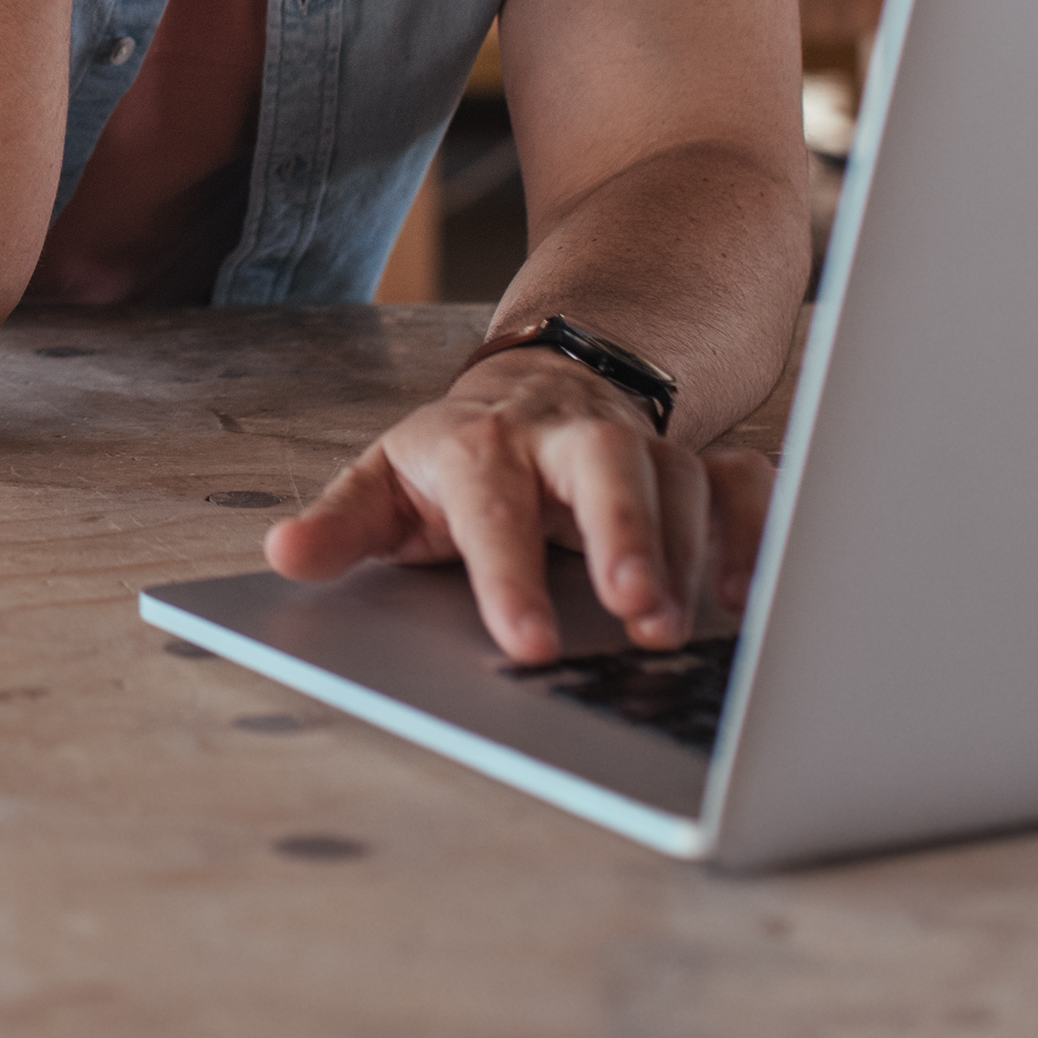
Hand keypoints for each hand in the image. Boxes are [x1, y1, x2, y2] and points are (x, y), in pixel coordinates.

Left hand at [261, 349, 775, 663]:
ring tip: (674, 628)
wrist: (531, 391)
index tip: (527, 645)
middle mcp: (562, 437)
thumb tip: (285, 554)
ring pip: (678, 477)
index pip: (491, 502)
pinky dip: (751, 531)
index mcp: (477, 445)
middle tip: (634, 609)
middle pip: (603, 461)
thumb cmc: (454, 461)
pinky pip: (741, 482)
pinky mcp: (692, 464)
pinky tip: (743, 595)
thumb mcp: (383, 487)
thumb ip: (341, 526)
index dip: (509, 573)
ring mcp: (634, 445)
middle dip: (625, 529)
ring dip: (686, 552)